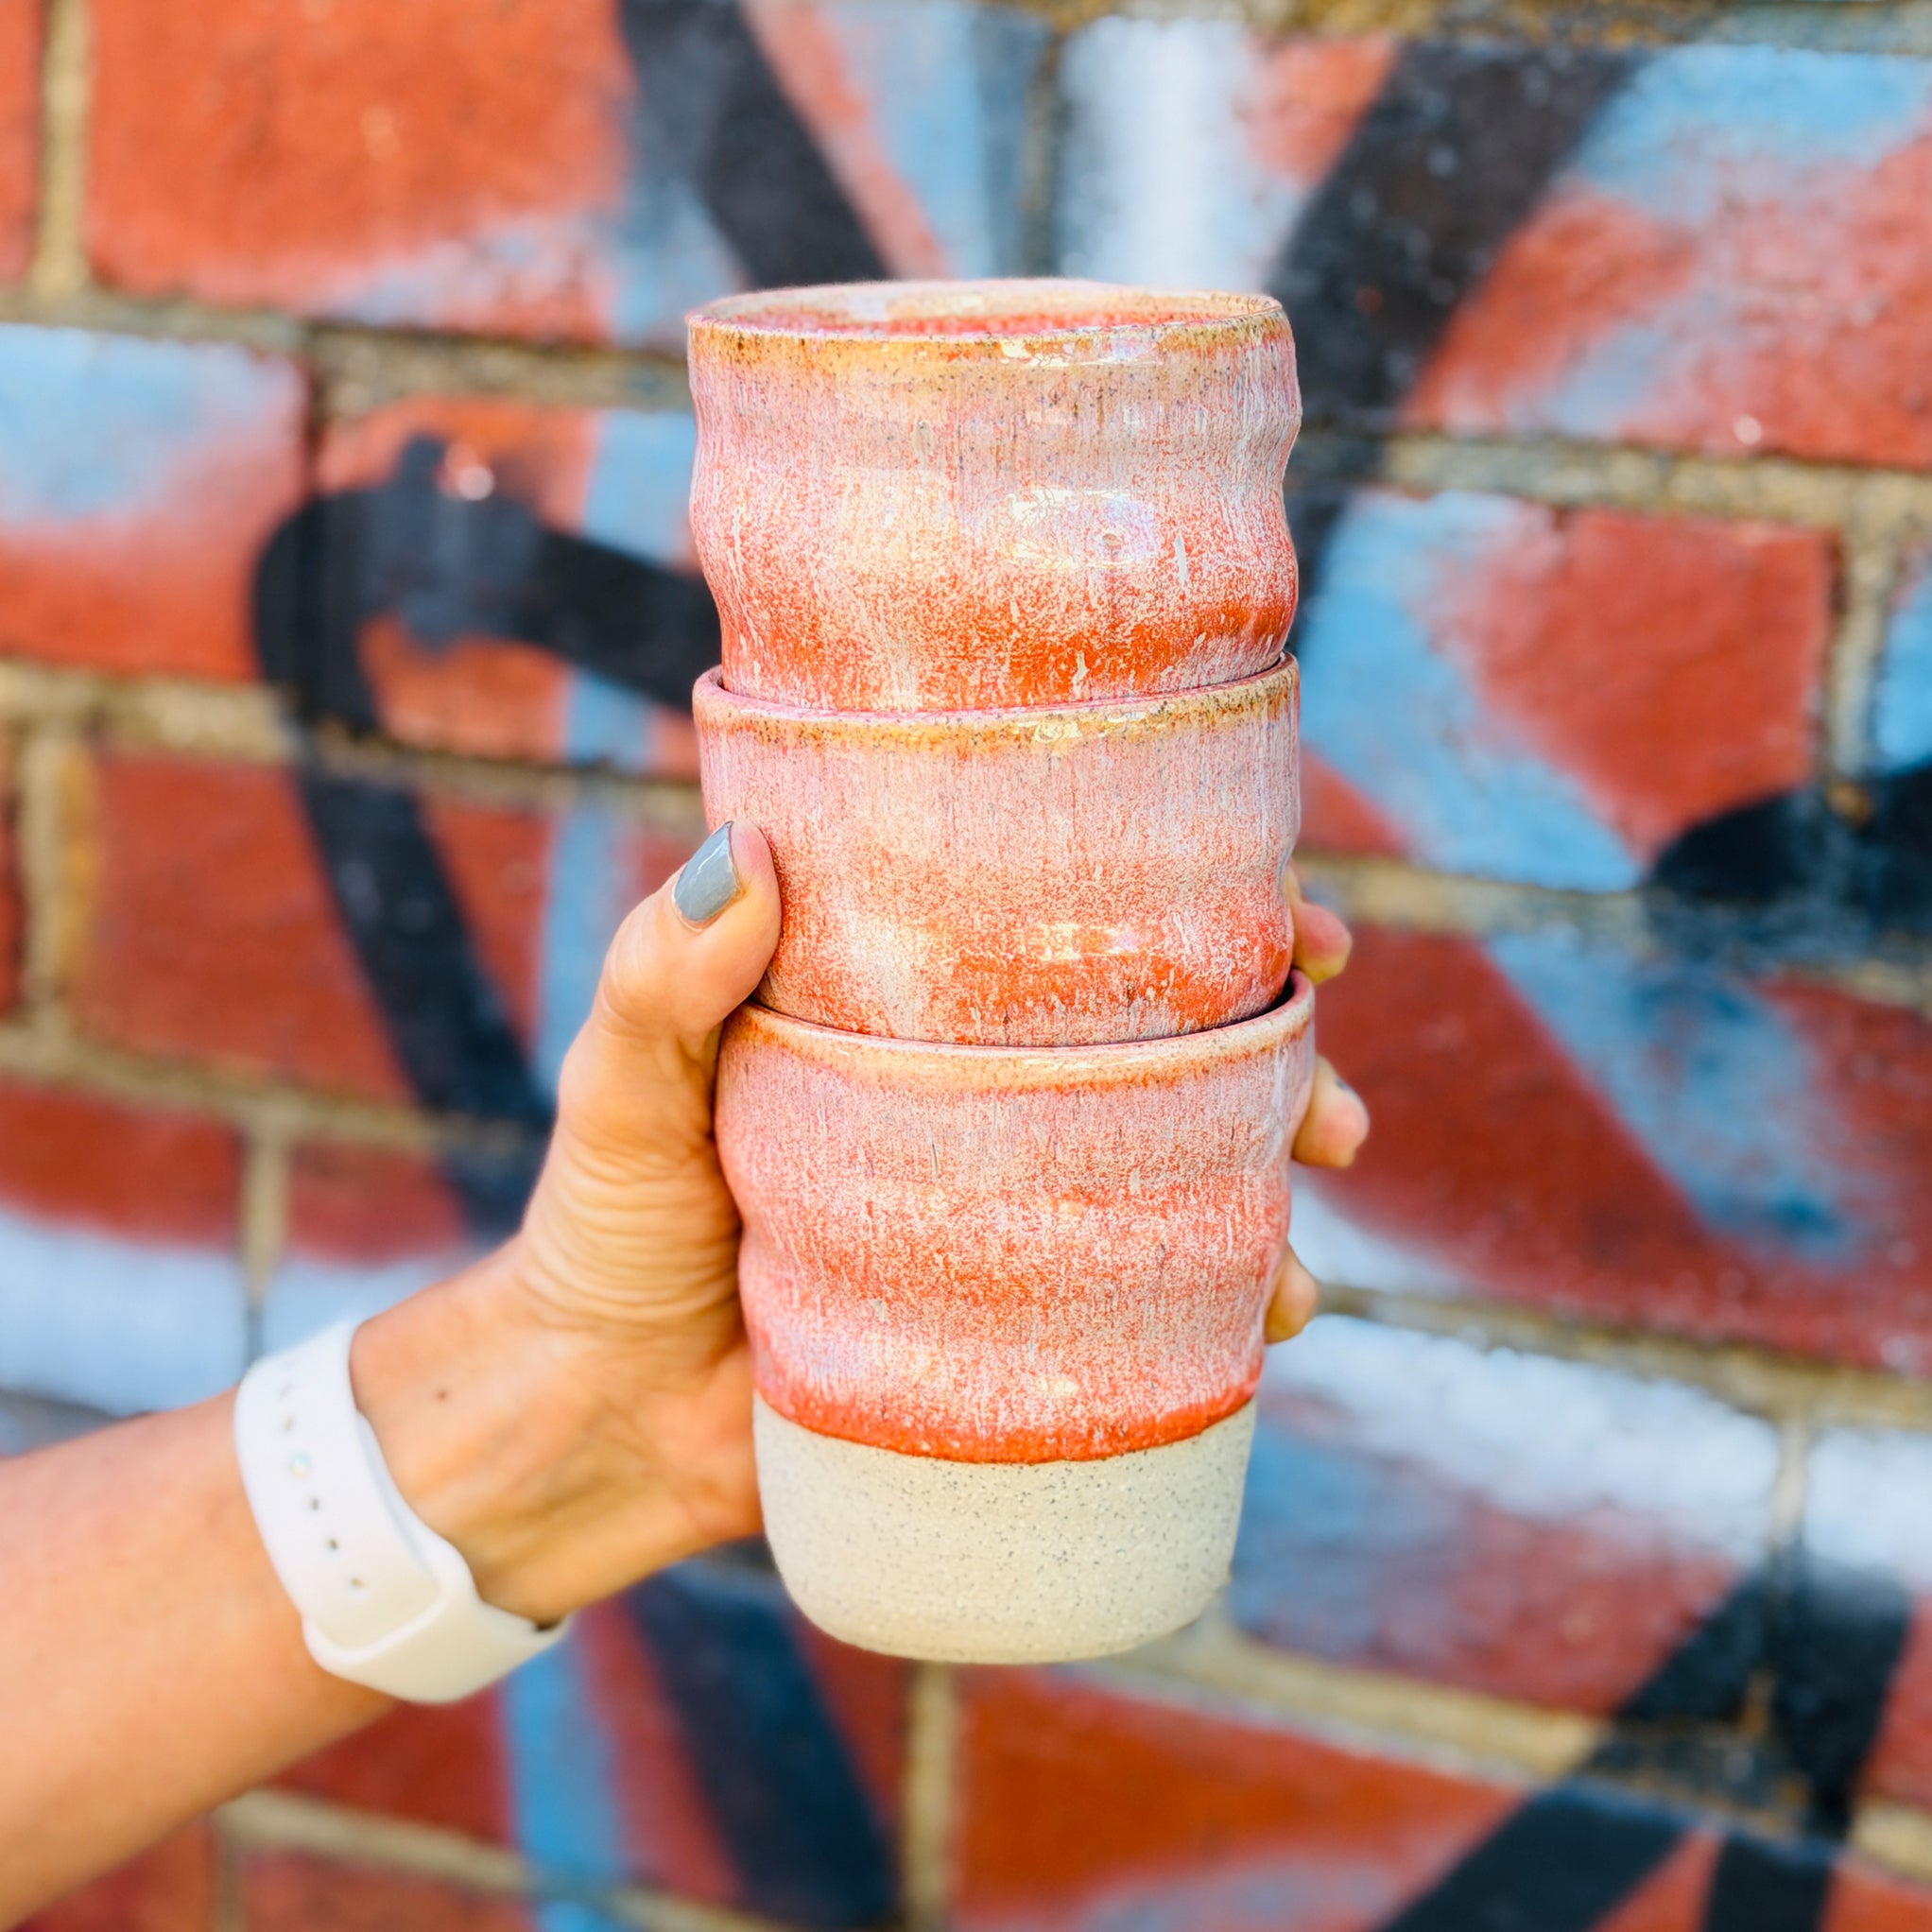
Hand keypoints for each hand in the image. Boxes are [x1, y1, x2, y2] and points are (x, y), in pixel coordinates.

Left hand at [353, 827, 1365, 1624]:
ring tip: (1305, 1240)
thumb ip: (662, 980)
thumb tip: (747, 857)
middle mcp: (984, 1102)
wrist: (590, 1419)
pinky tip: (1269, 1320)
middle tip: (1329, 1105)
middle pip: (1169, 1057)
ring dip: (1275, 1192)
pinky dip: (1222, 1309)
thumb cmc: (601, 1229)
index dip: (1203, 918)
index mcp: (917, 1016)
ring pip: (1183, 1179)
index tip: (1290, 919)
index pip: (1076, 934)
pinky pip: (1144, 1308)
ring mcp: (1006, 1216)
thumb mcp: (624, 1088)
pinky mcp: (1010, 1333)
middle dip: (1279, 1065)